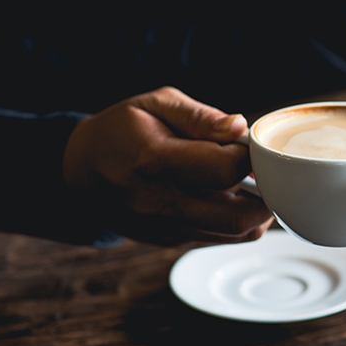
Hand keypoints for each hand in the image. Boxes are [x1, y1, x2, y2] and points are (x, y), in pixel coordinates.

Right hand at [63, 86, 272, 244]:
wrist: (78, 171)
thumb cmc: (121, 130)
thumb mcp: (156, 104)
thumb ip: (201, 117)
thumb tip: (240, 129)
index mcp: (154, 161)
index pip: (225, 169)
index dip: (249, 156)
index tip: (247, 144)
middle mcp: (159, 202)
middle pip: (239, 216)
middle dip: (267, 193)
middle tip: (264, 169)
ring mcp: (165, 228)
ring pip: (237, 233)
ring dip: (257, 209)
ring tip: (249, 181)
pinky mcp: (170, 241)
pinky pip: (221, 238)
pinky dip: (238, 219)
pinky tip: (229, 194)